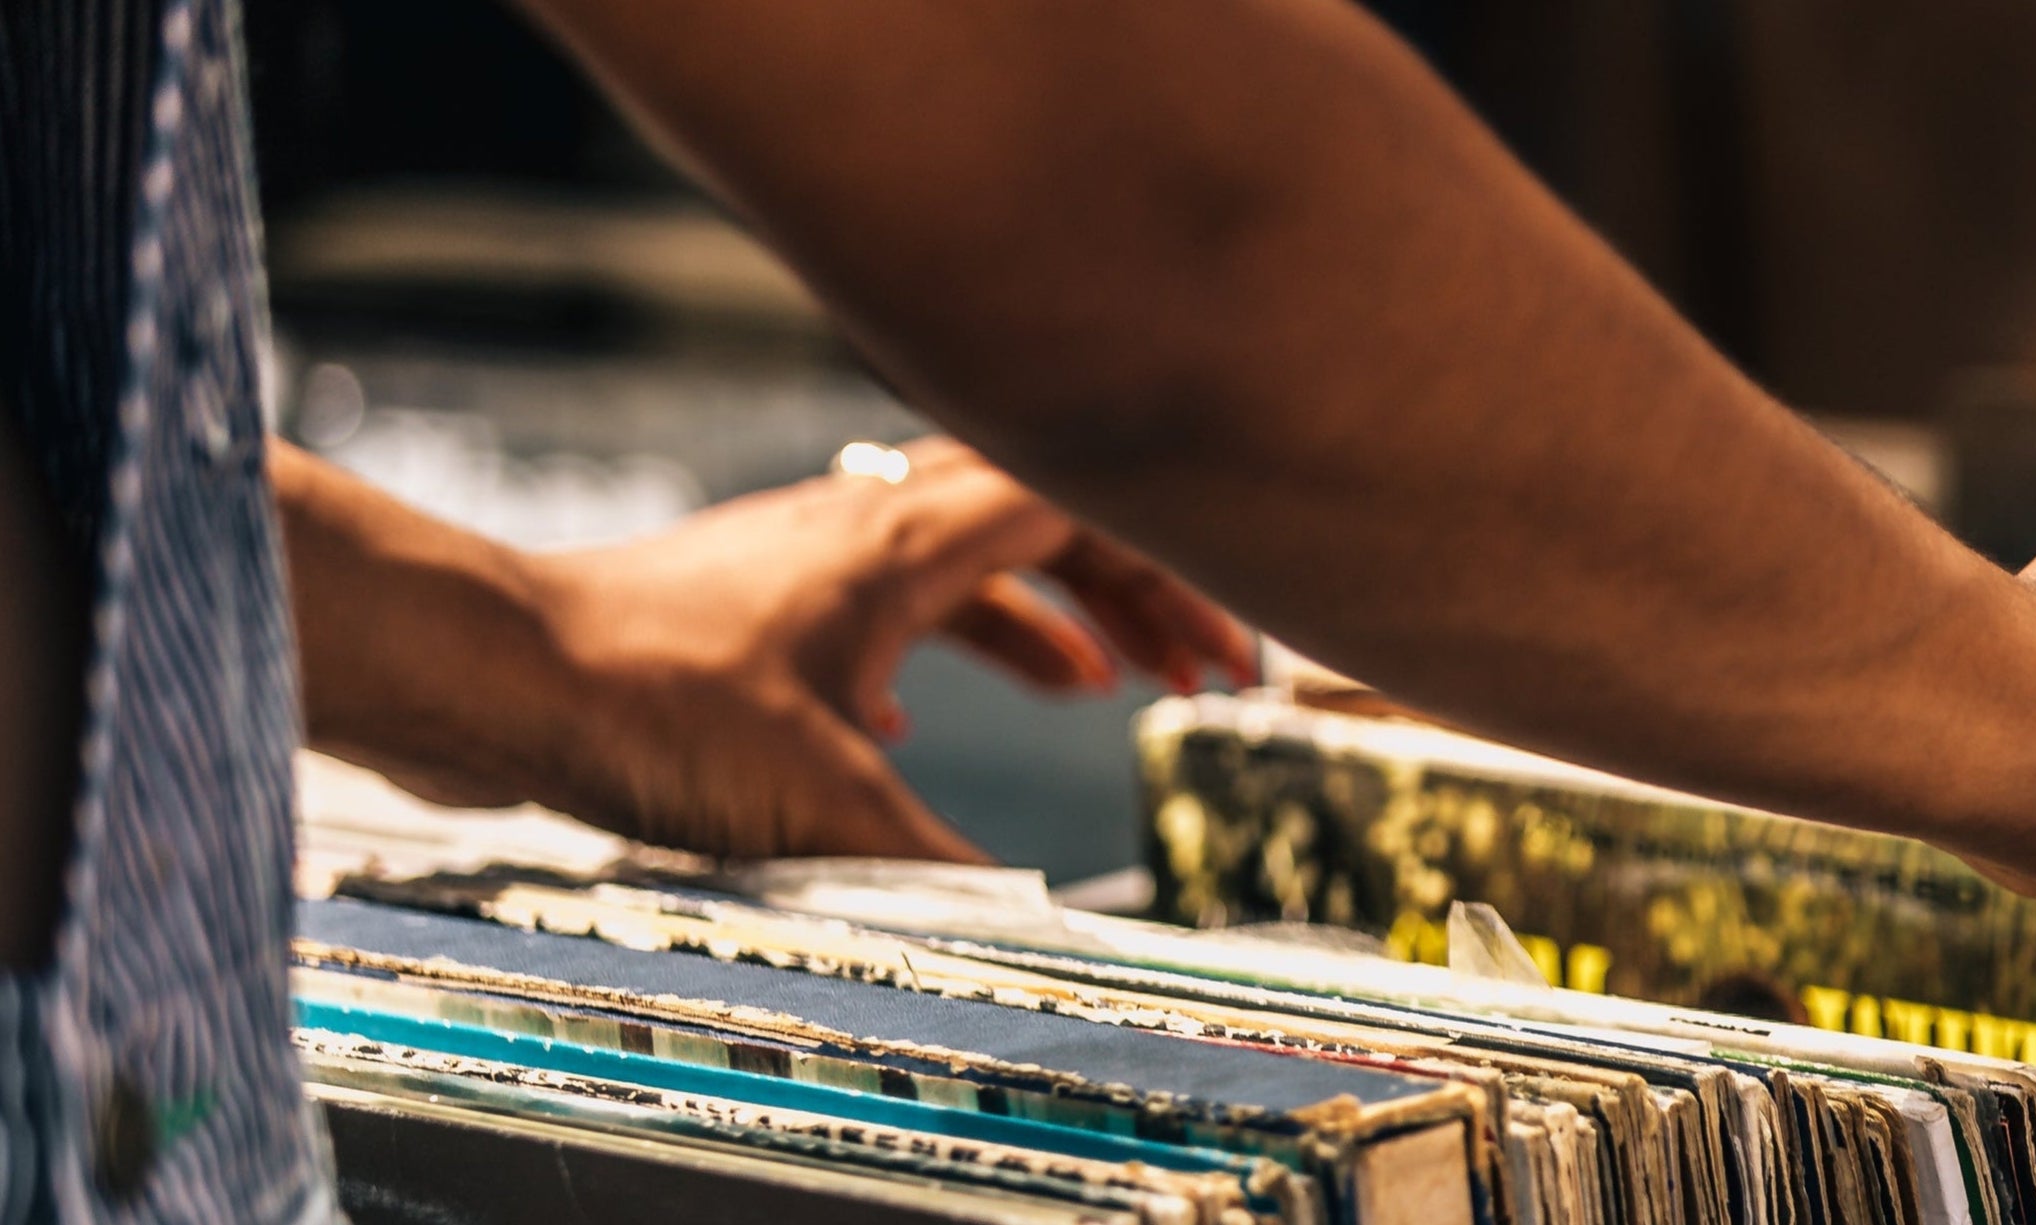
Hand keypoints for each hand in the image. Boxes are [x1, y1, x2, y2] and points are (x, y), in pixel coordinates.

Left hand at [393, 439, 1253, 860]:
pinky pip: (877, 602)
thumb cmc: (641, 703)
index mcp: (903, 539)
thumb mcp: (821, 802)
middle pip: (1041, 521)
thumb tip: (1050, 935)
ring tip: (1098, 692)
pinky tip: (913, 726)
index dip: (1174, 574)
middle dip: (1132, 593)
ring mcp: (800, 560)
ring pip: (962, 561)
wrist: (482, 670)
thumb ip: (941, 863)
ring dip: (1044, 621)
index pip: (1085, 507)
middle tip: (1192, 673)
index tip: (1224, 655)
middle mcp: (860, 524)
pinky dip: (933, 650)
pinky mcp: (746, 607)